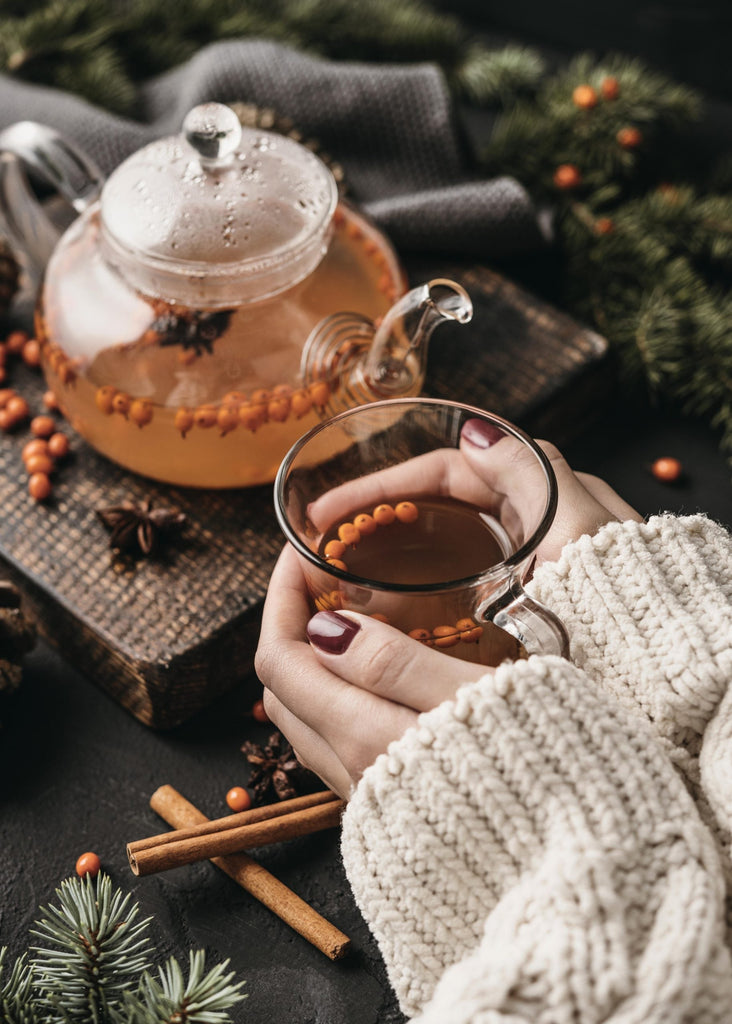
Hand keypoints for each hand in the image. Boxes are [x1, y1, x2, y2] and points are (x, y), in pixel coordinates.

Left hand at [255, 431, 640, 797]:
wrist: (582, 856)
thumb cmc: (541, 763)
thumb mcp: (471, 697)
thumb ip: (392, 663)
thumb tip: (322, 627)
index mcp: (363, 737)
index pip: (280, 659)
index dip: (281, 597)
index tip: (302, 551)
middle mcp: (352, 772)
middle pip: (283, 689)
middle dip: (289, 622)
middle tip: (322, 575)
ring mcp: (370, 793)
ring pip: (306, 717)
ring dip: (310, 659)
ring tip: (345, 611)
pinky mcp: (394, 802)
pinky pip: (337, 740)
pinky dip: (335, 693)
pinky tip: (376, 669)